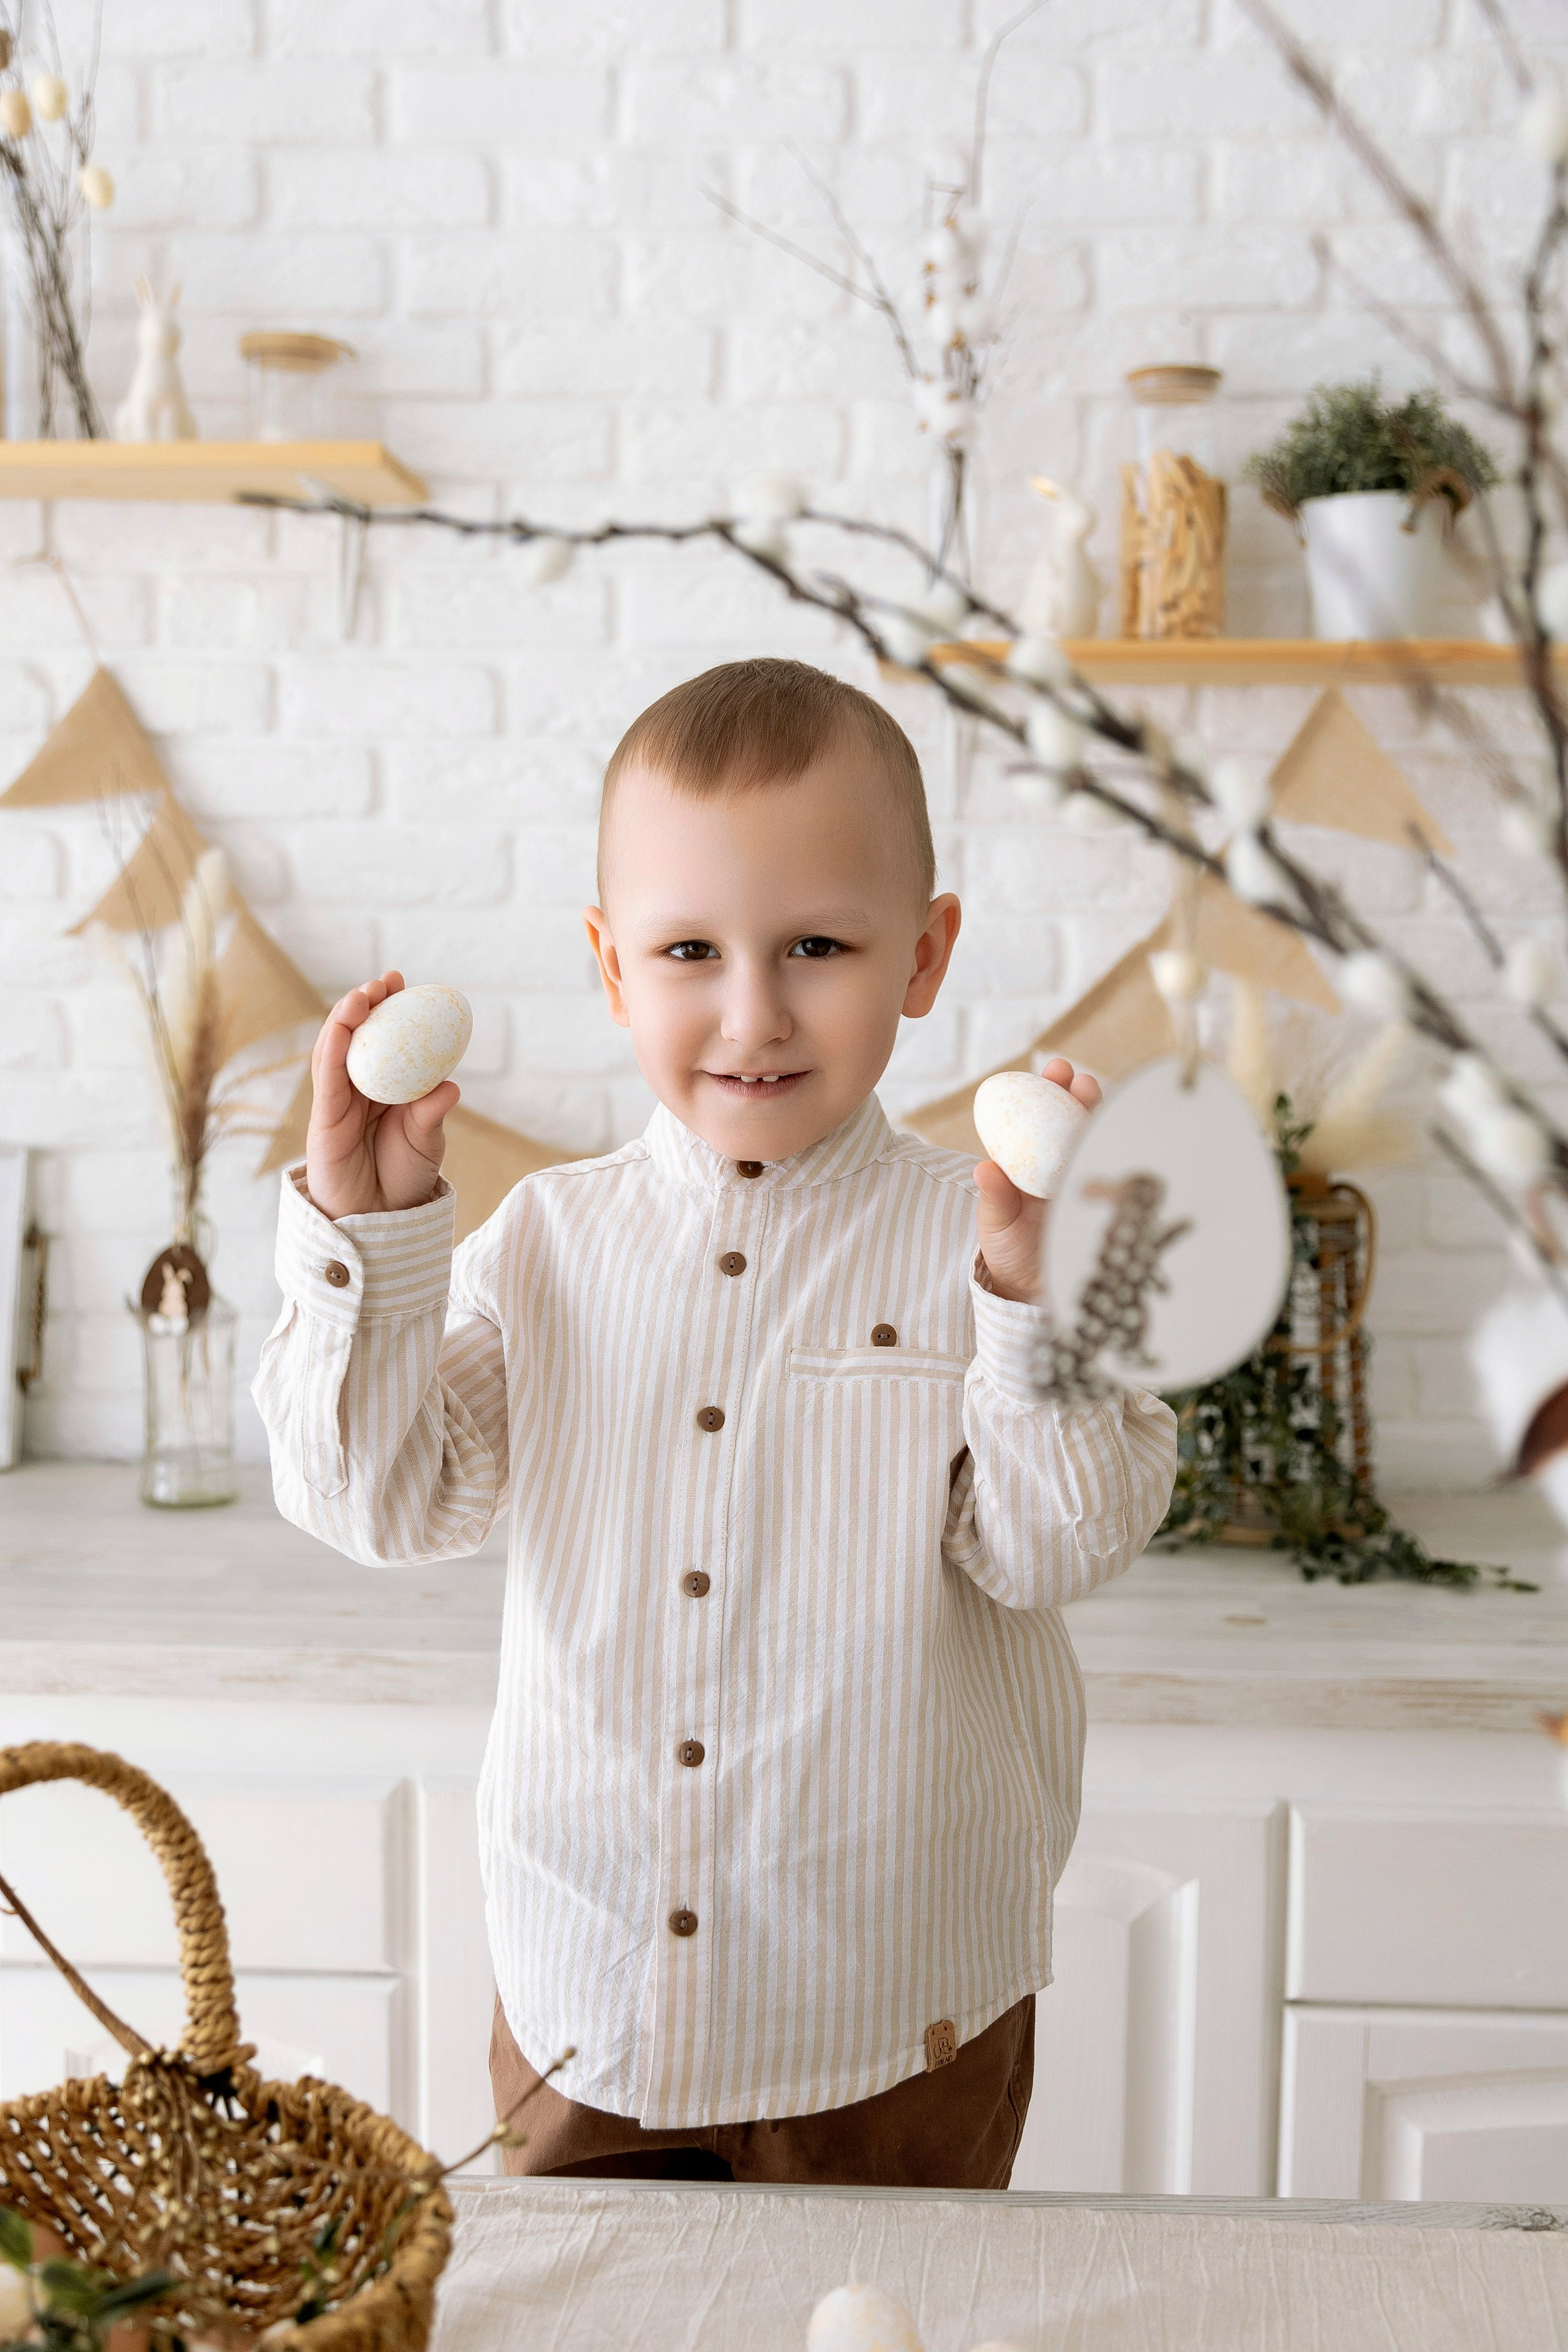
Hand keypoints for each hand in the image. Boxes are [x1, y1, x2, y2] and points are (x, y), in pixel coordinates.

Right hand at [305, 971, 458, 1219]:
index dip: (392, 1010)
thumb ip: (431, 1114)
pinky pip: (326, 1078)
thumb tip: (451, 1087)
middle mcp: (359, 1088)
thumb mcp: (426, 1141)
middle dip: (367, 1004)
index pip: (387, 1040)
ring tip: (362, 994)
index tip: (403, 983)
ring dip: (346, 1019)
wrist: (380, 1219)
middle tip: (385, 980)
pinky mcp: (323, 1118)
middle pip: (358, 1036)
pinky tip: (342, 1027)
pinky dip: (332, 1048)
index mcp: (386, 1087)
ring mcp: (338, 1101)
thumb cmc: (403, 1178)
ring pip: (336, 1050)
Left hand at [974, 1058, 1101, 1303]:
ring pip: (1099, 1144)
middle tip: (1081, 1081)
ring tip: (1096, 1096)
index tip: (1056, 1070)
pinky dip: (1123, 1156)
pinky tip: (1128, 1139)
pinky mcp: (1106, 1206)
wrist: (1034, 1293)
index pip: (1042, 1118)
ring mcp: (1087, 1183)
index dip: (1050, 1091)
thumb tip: (984, 1169)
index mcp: (1033, 1163)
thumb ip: (995, 1199)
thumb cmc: (1010, 1253)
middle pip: (1075, 1123)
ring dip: (1100, 1119)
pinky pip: (1117, 1178)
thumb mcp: (997, 1226)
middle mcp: (1062, 1166)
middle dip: (1082, 1096)